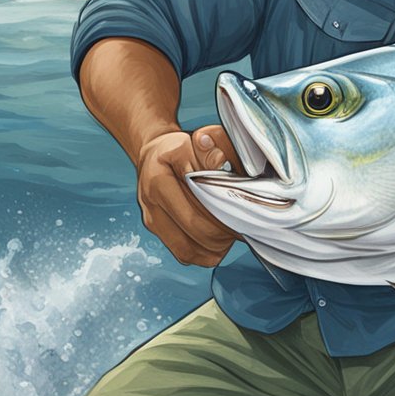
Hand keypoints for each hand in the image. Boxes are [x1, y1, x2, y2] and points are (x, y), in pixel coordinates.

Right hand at [134, 123, 241, 266]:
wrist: (154, 155)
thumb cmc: (176, 148)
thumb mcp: (191, 141)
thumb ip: (207, 150)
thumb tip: (218, 160)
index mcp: (158, 182)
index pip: (194, 217)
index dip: (223, 223)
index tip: (243, 217)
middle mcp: (151, 206)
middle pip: (194, 236)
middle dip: (223, 236)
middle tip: (243, 227)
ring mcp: (152, 221)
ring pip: (187, 252)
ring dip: (214, 248)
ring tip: (232, 234)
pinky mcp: (157, 231)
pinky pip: (183, 254)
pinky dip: (204, 253)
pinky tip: (218, 241)